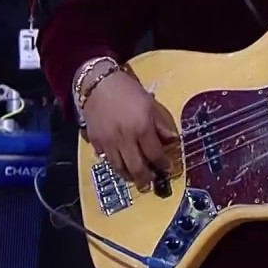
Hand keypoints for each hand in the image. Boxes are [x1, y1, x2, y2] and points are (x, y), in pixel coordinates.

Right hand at [82, 67, 177, 186]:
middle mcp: (125, 139)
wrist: (97, 83)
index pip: (155, 154)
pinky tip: (119, 163)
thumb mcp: (149, 103)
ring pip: (119, 168)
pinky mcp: (95, 141)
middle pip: (136, 167)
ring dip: (129, 176)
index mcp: (141, 128)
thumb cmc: (127, 90)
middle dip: (145, 178)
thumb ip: (160, 123)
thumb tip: (172, 140)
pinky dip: (114, 163)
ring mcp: (108, 142)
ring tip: (135, 178)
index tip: (167, 168)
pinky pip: (105, 158)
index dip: (162, 164)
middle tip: (150, 184)